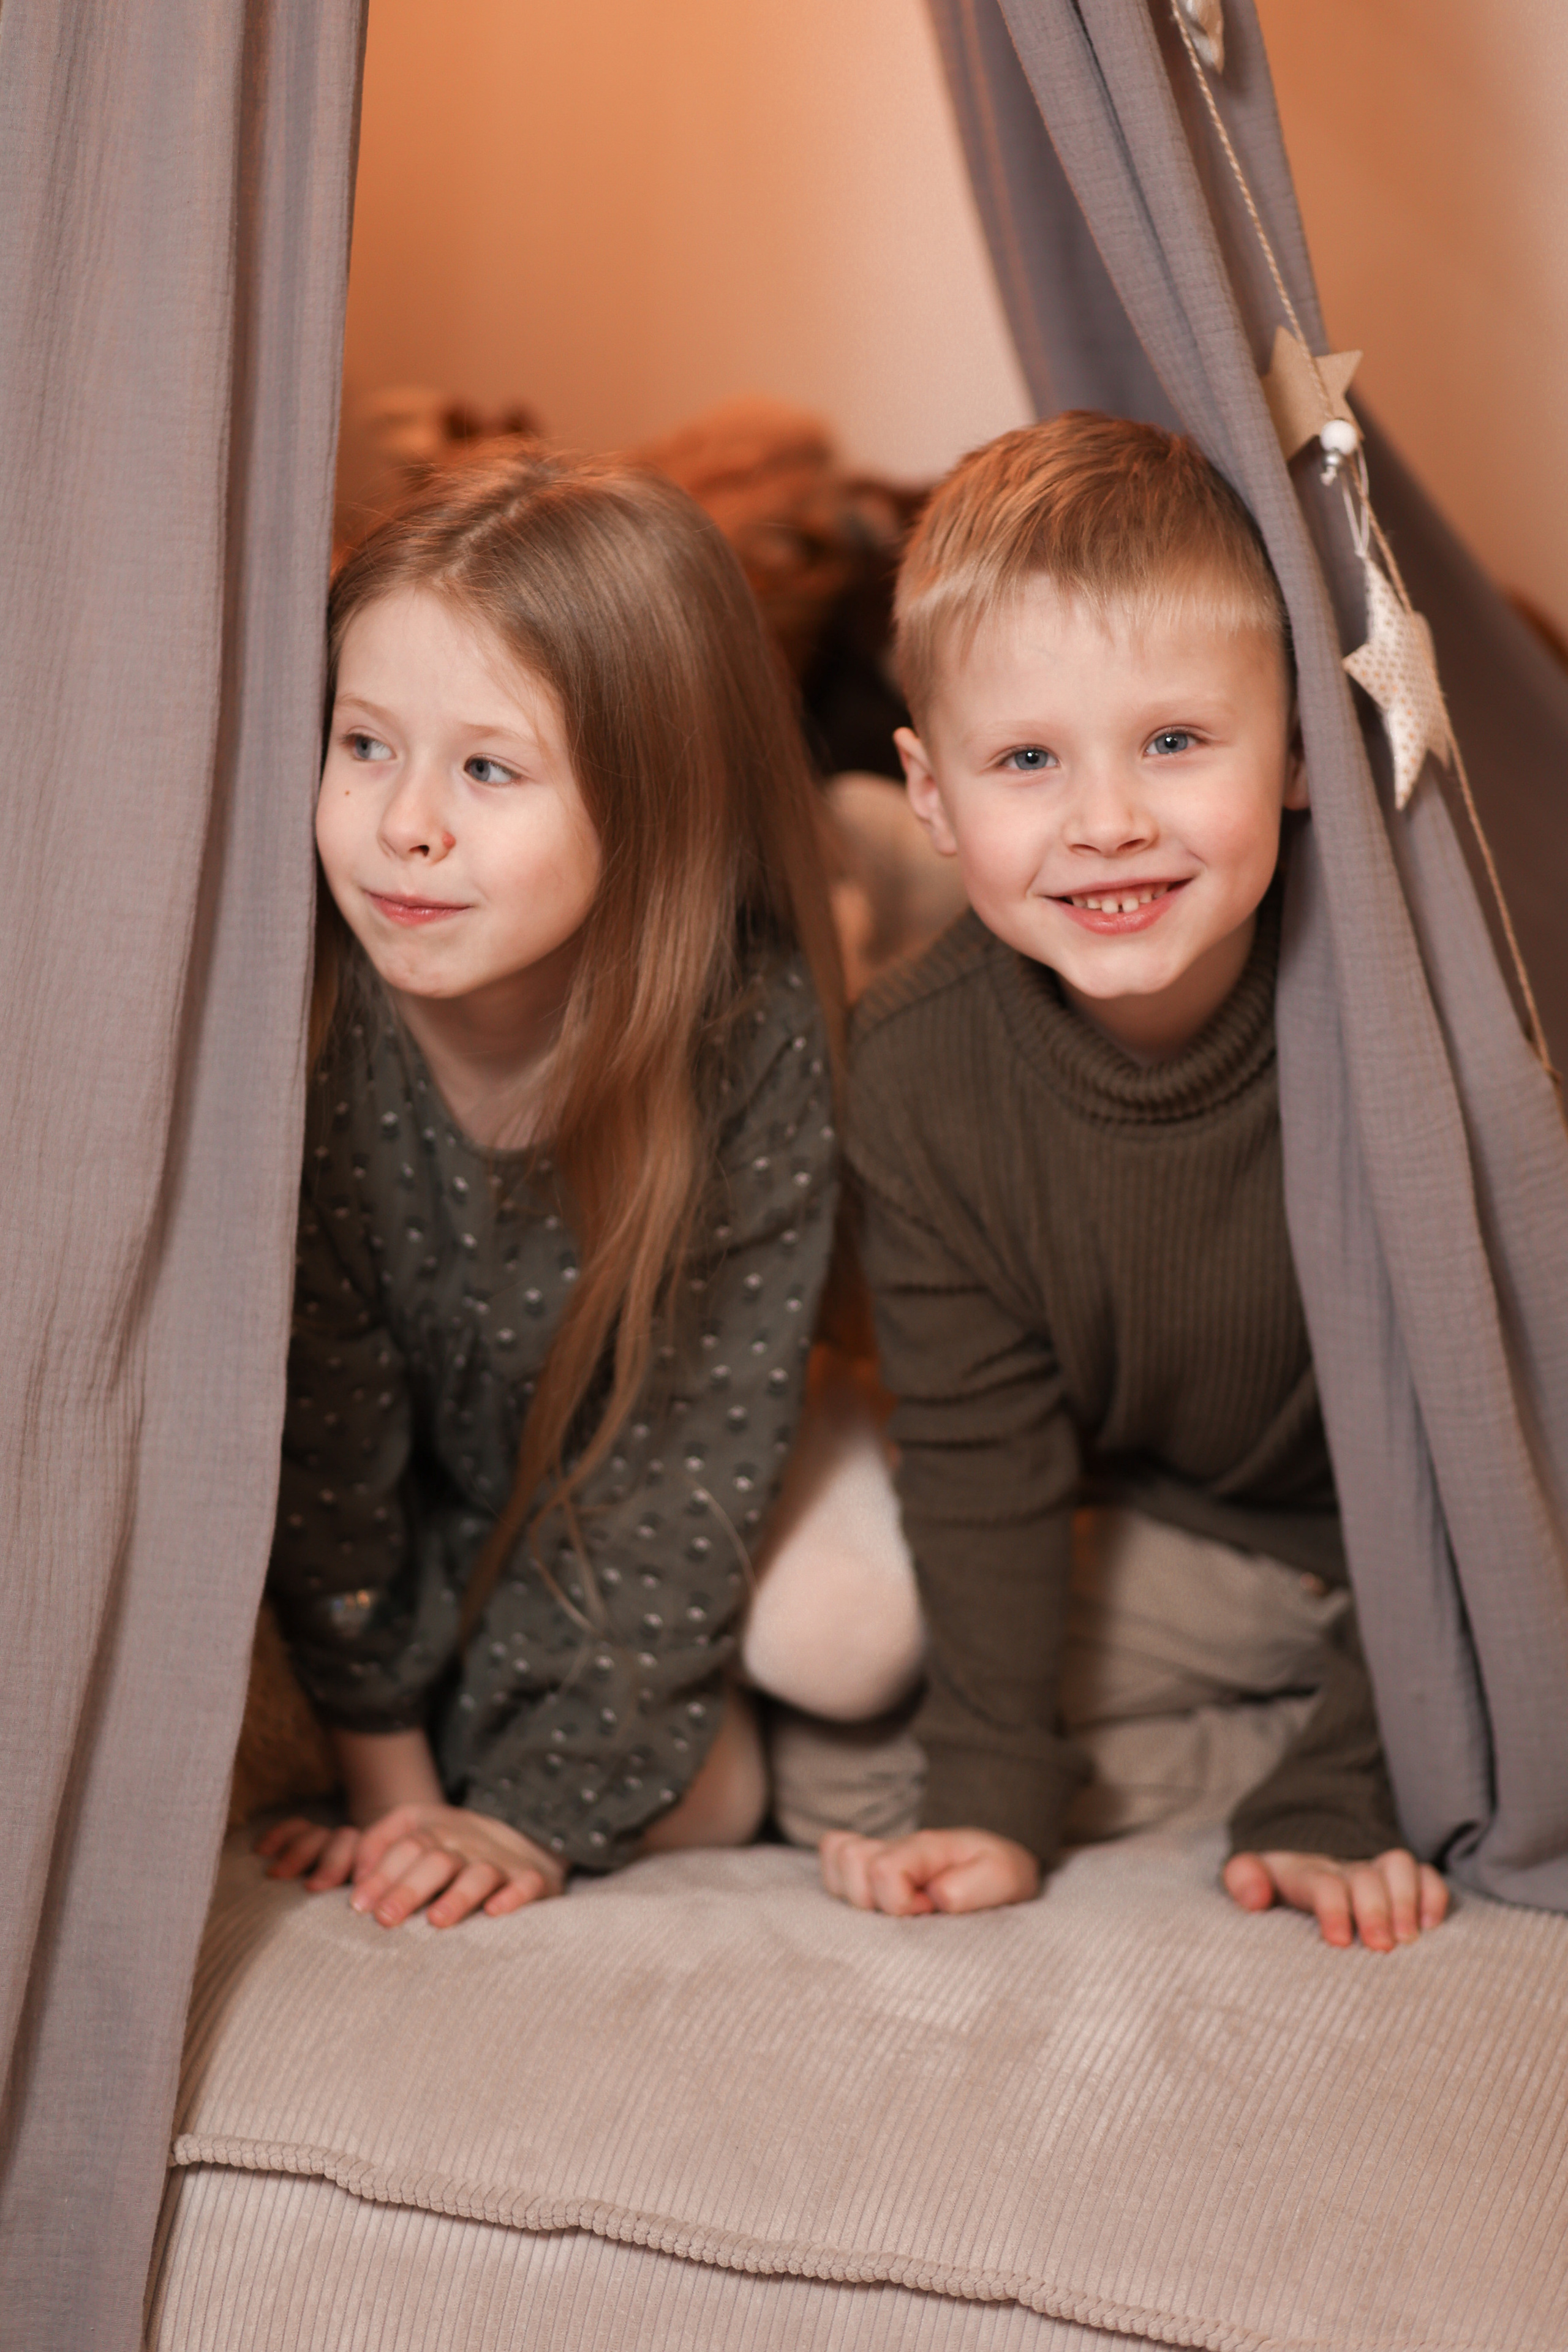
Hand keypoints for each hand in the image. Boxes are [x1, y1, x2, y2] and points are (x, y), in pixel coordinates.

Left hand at [259, 1803, 564, 1926]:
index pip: (402, 1843)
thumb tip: (320, 1881)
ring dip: (456, 1895)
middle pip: (433, 1857)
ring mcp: (498, 1859)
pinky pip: (526, 1884)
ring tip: (436, 1922)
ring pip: (477, 1871)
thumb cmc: (452, 1851)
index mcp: (433, 1828)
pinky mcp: (532, 1878)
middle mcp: (464, 1841)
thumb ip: (372, 1848)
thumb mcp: (413, 1834)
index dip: (379, 1872)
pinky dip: (513, 1897)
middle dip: (407, 1888)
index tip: (357, 1904)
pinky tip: (496, 1913)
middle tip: (384, 1919)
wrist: (524, 1841)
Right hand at [819, 1826, 1039, 1915]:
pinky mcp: (867, 1866)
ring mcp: (879, 1853)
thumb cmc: (1000, 1875)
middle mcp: (896, 1845)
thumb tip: (934, 1896)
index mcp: (927, 1847)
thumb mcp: (1005, 1879)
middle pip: (849, 1858)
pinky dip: (841, 1884)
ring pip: (836, 1858)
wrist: (998, 1867)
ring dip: (855, 1892)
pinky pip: (830, 1860)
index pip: (883, 1870)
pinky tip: (875, 1902)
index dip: (900, 1905)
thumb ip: (972, 1888)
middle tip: (912, 1912)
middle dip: (872, 1899)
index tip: (929, 1913)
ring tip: (892, 1910)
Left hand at [1224, 1846, 1448, 1950]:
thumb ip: (1244, 1882)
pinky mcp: (1398, 1877)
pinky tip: (1430, 1924)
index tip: (1339, 1941)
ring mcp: (1373, 1868)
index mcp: (1303, 1871)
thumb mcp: (1248, 1878)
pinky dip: (1433, 1894)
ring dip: (1407, 1900)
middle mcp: (1342, 1866)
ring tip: (1409, 1938)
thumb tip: (1255, 1896)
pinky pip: (1424, 1873)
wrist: (1296, 1855)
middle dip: (1375, 1910)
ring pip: (1398, 1864)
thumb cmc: (1272, 1884)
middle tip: (1381, 1947)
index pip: (1321, 1882)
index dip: (1333, 1907)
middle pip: (1364, 1876)